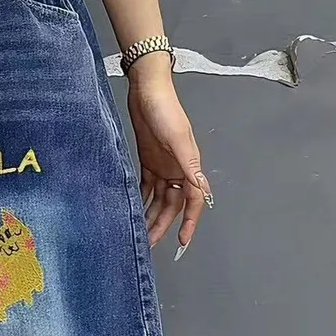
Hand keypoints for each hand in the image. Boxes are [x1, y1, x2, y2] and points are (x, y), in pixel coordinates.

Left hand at [126, 55, 212, 255]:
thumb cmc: (164, 111)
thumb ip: (189, 165)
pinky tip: (135, 213)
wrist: (146, 90)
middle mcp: (178, 170)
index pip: (192, 201)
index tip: (182, 243)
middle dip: (163, 226)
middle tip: (151, 245)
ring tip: (141, 235)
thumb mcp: (177, 139)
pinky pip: (147, 189)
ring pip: (159, 200)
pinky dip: (143, 202)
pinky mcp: (149, 162)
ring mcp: (164, 167)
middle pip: (172, 206)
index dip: (189, 222)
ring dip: (152, 217)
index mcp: (188, 166)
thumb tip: (201, 189)